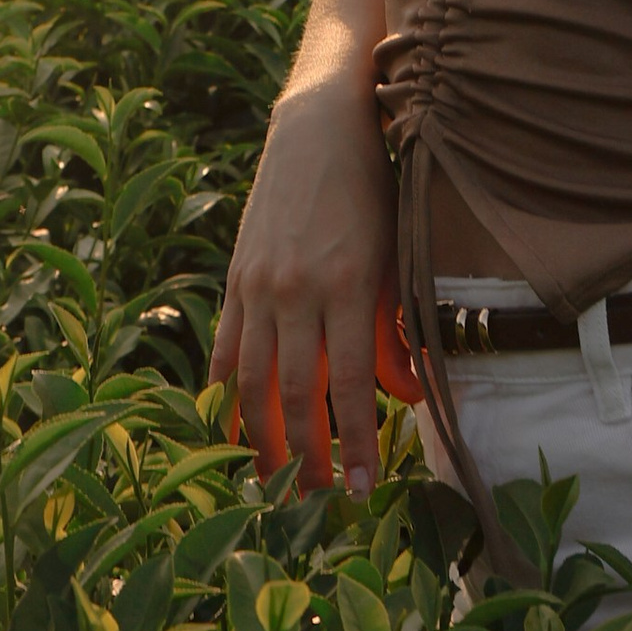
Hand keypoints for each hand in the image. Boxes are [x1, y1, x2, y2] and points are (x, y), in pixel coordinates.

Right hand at [209, 78, 395, 494]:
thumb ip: (395, 329)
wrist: (323, 125)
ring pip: (254, 381)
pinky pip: (228, 347)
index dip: (355, 446)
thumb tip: (404, 396)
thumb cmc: (374, 190)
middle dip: (306, 458)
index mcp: (345, 286)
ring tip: (272, 480)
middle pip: (295, 396)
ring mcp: (258, 284)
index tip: (364, 490)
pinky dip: (227, 391)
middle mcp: (295, 291)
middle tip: (316, 504)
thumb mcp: (395, 255)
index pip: (349, 387)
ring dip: (261, 439)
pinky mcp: (237, 276)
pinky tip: (230, 424)